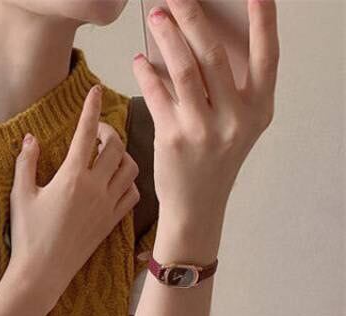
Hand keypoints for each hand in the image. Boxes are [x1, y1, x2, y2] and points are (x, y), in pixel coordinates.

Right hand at [5, 84, 140, 310]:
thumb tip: (30, 137)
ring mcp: (107, 206)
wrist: (42, 274)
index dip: (92, 108)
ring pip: (130, 167)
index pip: (86, 133)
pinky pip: (132, 193)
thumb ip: (26, 163)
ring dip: (122, 155)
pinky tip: (116, 181)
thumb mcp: (21, 196)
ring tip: (109, 155)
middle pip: (115, 145)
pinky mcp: (111, 222)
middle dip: (109, 131)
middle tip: (98, 132)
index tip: (96, 91)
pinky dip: (129, 181)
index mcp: (70, 177)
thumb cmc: (27, 236)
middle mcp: (94, 188)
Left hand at [133, 0, 278, 227]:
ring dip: (167, 38)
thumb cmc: (215, 159)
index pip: (267, 57)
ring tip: (157, 17)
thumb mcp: (237, 126)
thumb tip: (201, 39)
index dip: (264, 22)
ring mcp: (203, 130)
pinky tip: (140, 60)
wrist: (197, 205)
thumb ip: (230, 89)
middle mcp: (234, 119)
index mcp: (259, 110)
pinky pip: (157, 94)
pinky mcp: (173, 139)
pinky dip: (147, 72)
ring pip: (183, 70)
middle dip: (193, 19)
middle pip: (213, 56)